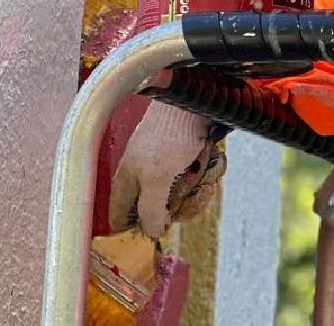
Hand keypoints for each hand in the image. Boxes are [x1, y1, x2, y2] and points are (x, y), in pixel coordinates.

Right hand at [109, 103, 219, 238]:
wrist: (197, 100)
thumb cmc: (171, 134)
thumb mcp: (157, 178)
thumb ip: (150, 209)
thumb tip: (152, 232)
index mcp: (129, 181)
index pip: (122, 217)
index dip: (140, 227)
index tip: (162, 225)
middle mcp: (147, 175)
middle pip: (165, 210)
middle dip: (187, 200)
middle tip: (194, 186)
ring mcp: (170, 165)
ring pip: (187, 192)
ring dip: (201, 180)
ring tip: (203, 163)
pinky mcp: (190, 155)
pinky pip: (201, 173)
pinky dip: (210, 165)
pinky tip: (211, 153)